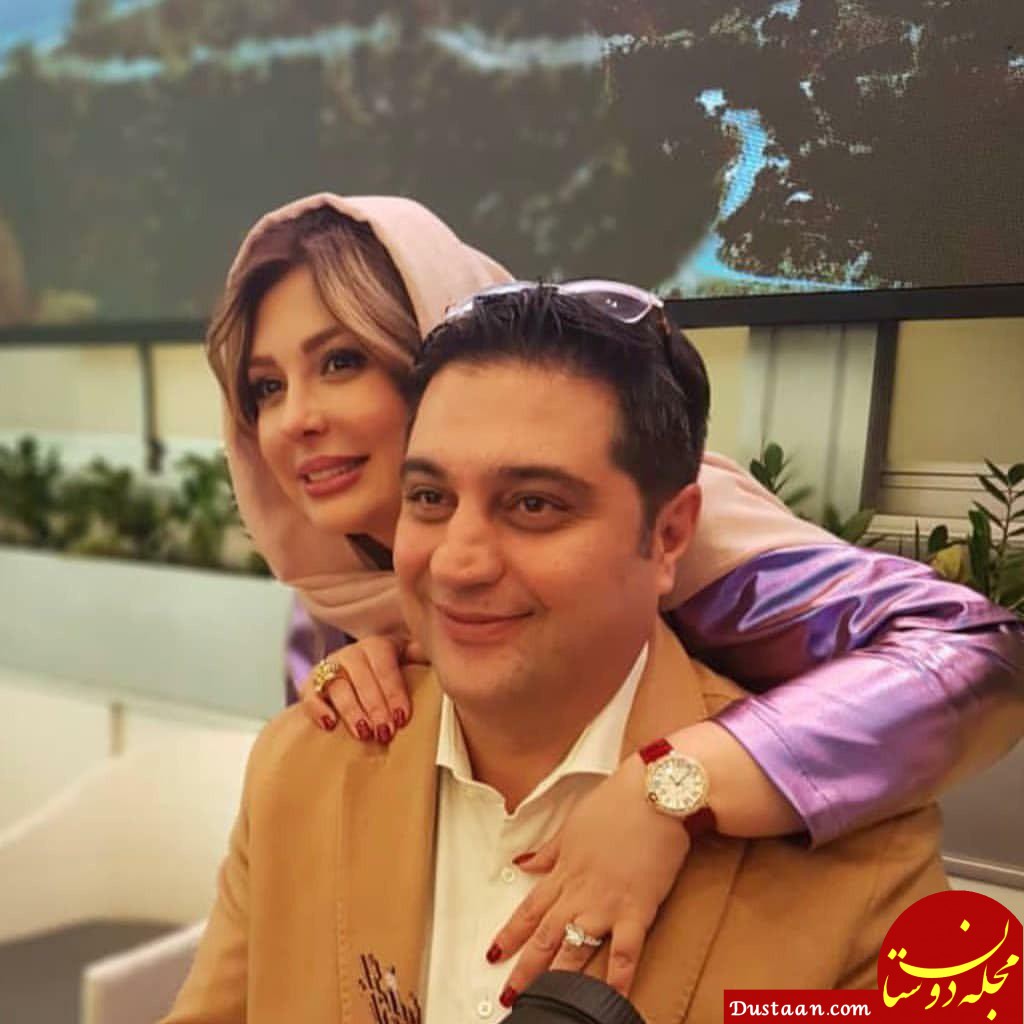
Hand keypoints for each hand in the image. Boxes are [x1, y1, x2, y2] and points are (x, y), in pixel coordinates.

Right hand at [298, 635, 427, 742]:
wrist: (361, 677)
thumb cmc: (393, 674)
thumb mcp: (411, 662)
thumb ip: (424, 658)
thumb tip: (442, 654)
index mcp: (379, 646)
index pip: (385, 664)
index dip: (393, 691)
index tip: (402, 717)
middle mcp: (352, 654)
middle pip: (361, 677)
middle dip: (374, 706)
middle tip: (385, 732)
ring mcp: (330, 667)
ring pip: (337, 686)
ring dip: (351, 710)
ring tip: (363, 733)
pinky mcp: (311, 685)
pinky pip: (310, 694)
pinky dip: (317, 708)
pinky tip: (329, 724)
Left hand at [489, 754, 690, 997]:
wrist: (654, 793)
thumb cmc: (617, 803)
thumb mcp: (573, 824)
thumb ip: (550, 851)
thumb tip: (524, 863)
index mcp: (565, 869)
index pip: (530, 909)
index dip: (510, 934)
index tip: (494, 954)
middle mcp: (580, 891)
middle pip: (546, 936)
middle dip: (526, 969)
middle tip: (510, 994)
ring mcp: (607, 903)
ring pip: (575, 948)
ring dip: (559, 978)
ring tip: (546, 1002)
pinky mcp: (637, 909)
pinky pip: (625, 951)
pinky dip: (618, 977)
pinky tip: (614, 999)